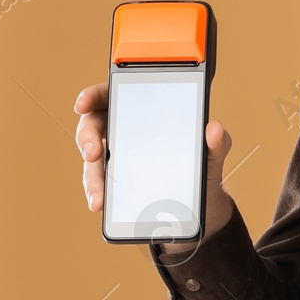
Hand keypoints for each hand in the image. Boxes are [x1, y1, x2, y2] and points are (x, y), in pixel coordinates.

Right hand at [74, 82, 236, 251]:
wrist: (202, 202)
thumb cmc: (203, 165)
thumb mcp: (212, 153)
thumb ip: (216, 141)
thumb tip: (215, 129)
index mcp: (143, 112)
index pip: (112, 95)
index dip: (92, 96)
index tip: (83, 104)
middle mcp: (123, 131)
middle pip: (93, 125)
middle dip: (87, 137)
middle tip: (93, 152)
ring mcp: (115, 157)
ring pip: (92, 160)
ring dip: (91, 176)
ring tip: (99, 194)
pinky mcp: (114, 182)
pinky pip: (99, 185)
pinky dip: (97, 193)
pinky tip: (100, 204)